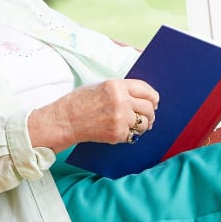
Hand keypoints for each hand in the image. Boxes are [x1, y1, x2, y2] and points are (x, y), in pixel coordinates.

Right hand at [28, 79, 158, 152]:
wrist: (66, 120)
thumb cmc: (80, 102)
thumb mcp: (101, 87)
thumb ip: (121, 90)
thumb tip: (143, 98)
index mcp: (116, 86)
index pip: (145, 90)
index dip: (153, 96)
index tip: (154, 101)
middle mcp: (121, 101)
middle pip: (148, 107)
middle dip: (150, 113)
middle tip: (148, 116)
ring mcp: (120, 119)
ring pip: (144, 123)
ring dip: (143, 125)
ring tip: (136, 125)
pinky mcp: (117, 134)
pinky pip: (133, 135)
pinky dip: (130, 134)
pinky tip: (122, 131)